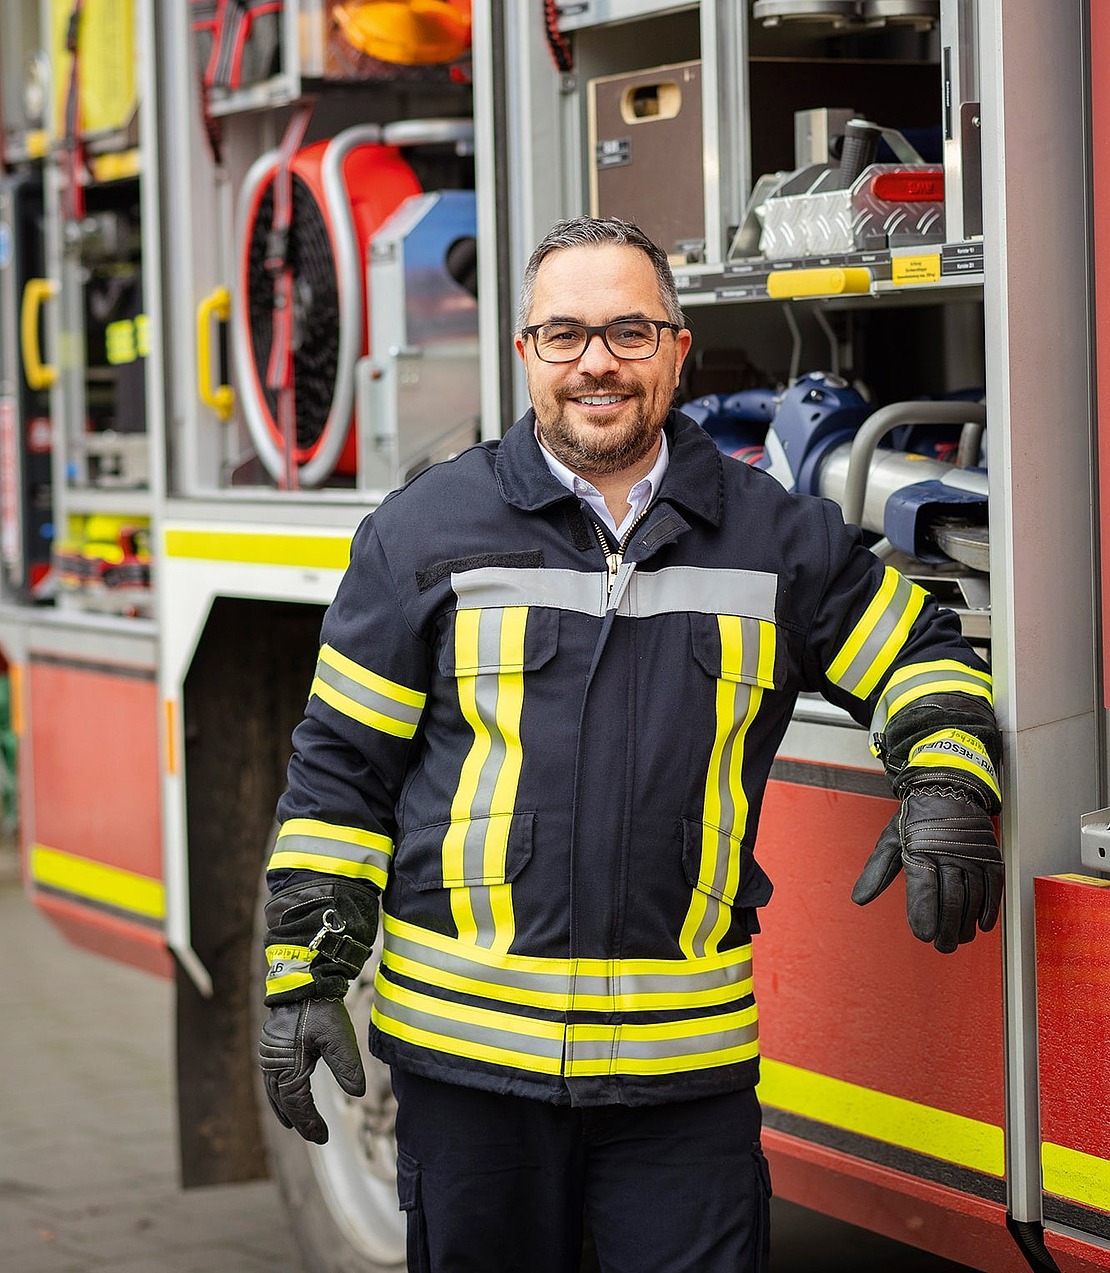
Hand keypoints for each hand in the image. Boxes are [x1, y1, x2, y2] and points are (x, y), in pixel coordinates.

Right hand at [258, 999, 365, 1142]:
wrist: (303, 981)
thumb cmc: (321, 1009)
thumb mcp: (339, 1037)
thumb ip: (347, 1067)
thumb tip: (357, 1095)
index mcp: (287, 1066)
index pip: (298, 1105)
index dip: (310, 1123)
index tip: (323, 1137)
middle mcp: (273, 1064)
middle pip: (284, 1102)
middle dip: (299, 1120)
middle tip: (315, 1136)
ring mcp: (269, 1055)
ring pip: (274, 1092)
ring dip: (285, 1109)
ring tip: (294, 1124)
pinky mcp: (270, 1046)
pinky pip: (271, 1078)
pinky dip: (279, 1093)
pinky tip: (286, 1095)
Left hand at [851, 788, 1002, 953]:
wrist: (947, 790)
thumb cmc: (916, 818)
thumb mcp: (891, 839)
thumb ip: (877, 871)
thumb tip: (859, 899)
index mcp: (920, 848)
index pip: (923, 887)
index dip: (923, 913)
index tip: (923, 935)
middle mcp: (948, 852)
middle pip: (951, 898)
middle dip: (946, 927)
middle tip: (940, 946)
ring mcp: (972, 854)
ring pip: (973, 897)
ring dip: (966, 923)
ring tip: (957, 939)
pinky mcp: (990, 856)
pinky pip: (993, 888)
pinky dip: (989, 909)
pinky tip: (980, 925)